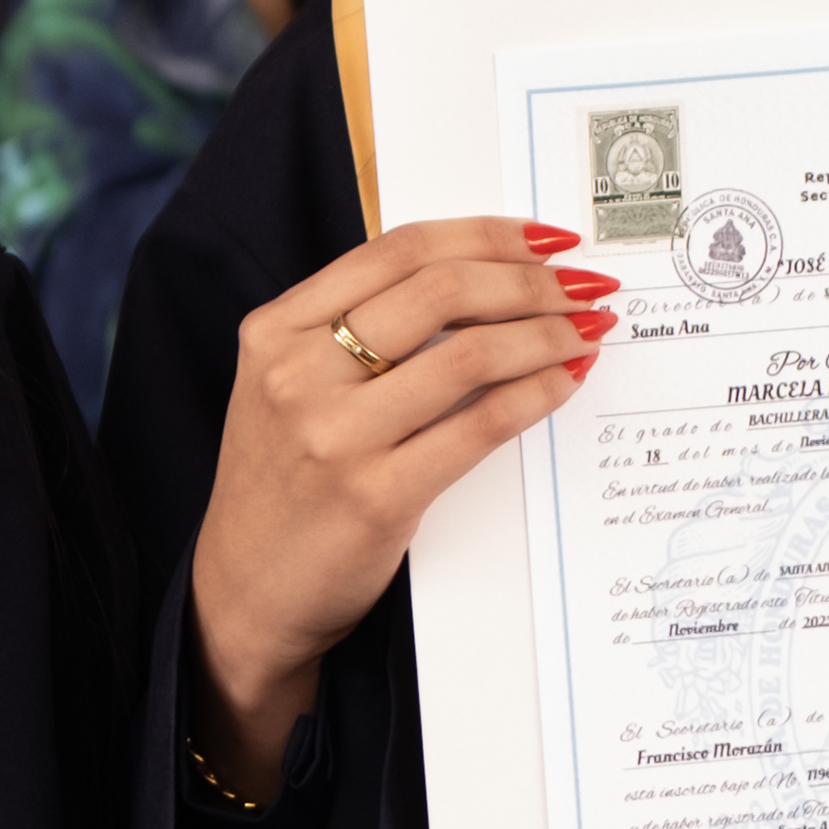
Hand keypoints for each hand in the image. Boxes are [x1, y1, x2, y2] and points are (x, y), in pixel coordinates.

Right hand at [188, 214, 613, 791]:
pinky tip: (564, 382)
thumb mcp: (287, 387)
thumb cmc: (283, 483)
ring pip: (469, 354)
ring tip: (583, 332)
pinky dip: (536, 394)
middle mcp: (297, 374)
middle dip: (529, 280)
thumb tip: (478, 277)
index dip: (485, 235)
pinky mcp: (377, 497)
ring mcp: (335, 437)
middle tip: (580, 288)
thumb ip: (353, 331)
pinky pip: (481, 425)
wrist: (245, 593)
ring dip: (546, 334)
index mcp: (274, 332)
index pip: (397, 251)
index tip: (543, 240)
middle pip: (440, 289)